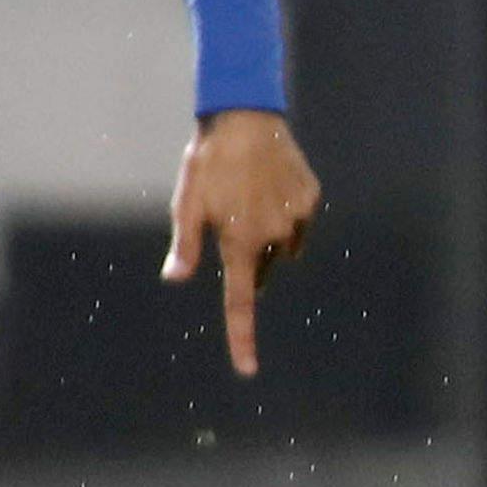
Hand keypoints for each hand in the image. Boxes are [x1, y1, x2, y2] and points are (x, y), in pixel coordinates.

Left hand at [163, 108, 323, 377]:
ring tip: (250, 196)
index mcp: (240, 243)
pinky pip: (299, 220)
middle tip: (228, 220)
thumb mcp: (187, 202)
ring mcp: (297, 218)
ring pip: (283, 247)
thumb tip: (175, 278)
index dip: (241, 339)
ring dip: (269, 235)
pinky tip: (270, 183)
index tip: (248, 370)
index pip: (241, 302)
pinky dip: (286, 213)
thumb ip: (186, 244)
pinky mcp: (311, 199)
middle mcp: (274, 237)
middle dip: (249, 259)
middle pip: (263, 270)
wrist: (245, 116)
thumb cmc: (208, 161)